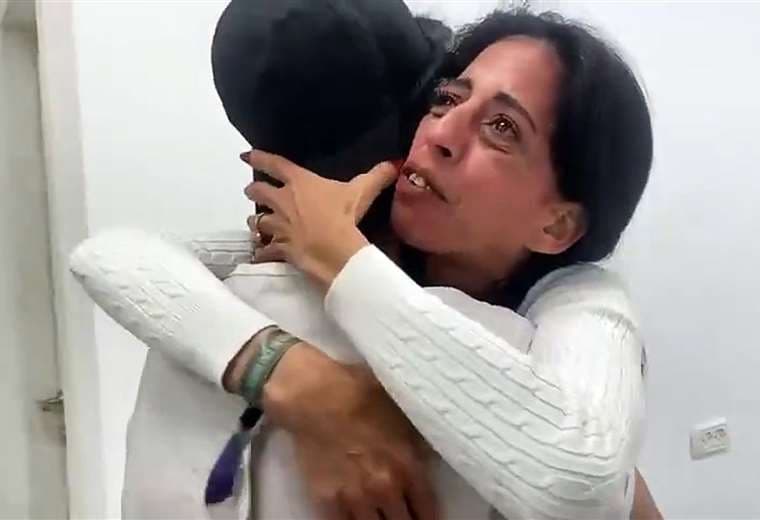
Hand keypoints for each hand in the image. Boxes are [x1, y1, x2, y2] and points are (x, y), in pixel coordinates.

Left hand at [242, 150, 398, 287]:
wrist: (334, 249)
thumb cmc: (344, 215)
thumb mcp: (361, 192)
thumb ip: (376, 176)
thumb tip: (395, 163)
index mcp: (299, 182)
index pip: (273, 164)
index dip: (258, 157)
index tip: (246, 155)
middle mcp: (282, 201)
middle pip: (257, 191)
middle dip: (253, 191)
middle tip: (252, 191)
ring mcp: (278, 226)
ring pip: (256, 221)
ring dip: (255, 221)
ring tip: (256, 223)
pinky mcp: (279, 247)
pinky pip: (264, 250)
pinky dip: (262, 251)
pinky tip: (260, 253)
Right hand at [262, 342, 437, 519]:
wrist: (313, 395)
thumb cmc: (359, 393)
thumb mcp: (399, 411)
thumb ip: (415, 441)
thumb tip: (426, 458)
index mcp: (407, 465)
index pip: (427, 509)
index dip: (428, 515)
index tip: (426, 517)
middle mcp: (385, 488)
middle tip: (403, 517)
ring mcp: (354, 498)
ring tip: (380, 519)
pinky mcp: (326, 501)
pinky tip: (354, 517)